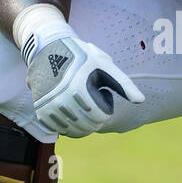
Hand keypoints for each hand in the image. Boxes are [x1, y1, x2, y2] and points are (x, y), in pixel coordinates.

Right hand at [25, 24, 143, 137]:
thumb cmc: (81, 57)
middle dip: (95, 119)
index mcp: (79, 88)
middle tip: (92, 103)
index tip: (101, 95)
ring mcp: (49, 107)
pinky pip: (60, 131)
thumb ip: (123, 84)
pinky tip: (70, 113)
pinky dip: (68, 127)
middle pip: (87, 127)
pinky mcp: (41, 112)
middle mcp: (62, 99)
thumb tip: (140, 100)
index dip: (105, 109)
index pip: (100, 117)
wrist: (48, 51)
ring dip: (82, 124)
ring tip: (81, 107)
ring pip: (73, 131)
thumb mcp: (104, 65)